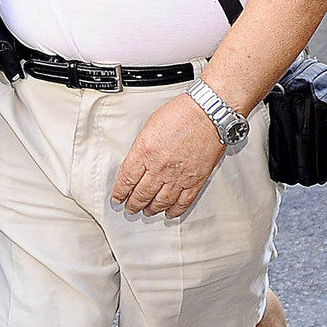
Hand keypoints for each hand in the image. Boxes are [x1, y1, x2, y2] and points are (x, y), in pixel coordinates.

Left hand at [111, 93, 223, 217]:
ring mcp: (178, 176)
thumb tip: (137, 162)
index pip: (126, 179)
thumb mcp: (149, 126)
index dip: (120, 192)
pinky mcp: (195, 180)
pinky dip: (174, 210)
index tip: (117, 197)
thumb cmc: (182, 114)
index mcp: (145, 152)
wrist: (209, 113)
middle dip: (133, 204)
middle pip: (141, 194)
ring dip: (151, 209)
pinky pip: (182, 202)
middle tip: (130, 208)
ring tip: (146, 212)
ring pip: (160, 202)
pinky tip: (169, 213)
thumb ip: (142, 147)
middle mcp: (160, 168)